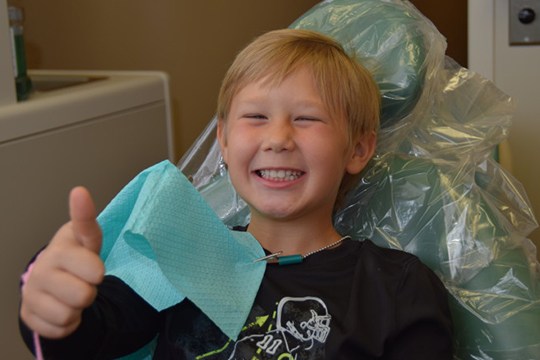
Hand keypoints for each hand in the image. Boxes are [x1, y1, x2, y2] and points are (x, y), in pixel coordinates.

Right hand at [20, 187, 104, 338]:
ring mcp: (32, 292)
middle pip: (84, 294)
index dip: (91, 251)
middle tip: (84, 282)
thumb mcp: (87, 241)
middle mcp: (42, 268)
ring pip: (70, 314)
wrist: (54, 281)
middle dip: (90, 292)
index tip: (86, 221)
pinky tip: (63, 306)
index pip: (86, 255)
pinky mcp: (29, 314)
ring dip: (79, 309)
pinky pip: (60, 328)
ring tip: (73, 294)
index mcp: (61, 248)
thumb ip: (87, 223)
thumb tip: (79, 192)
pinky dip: (68, 323)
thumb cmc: (76, 258)